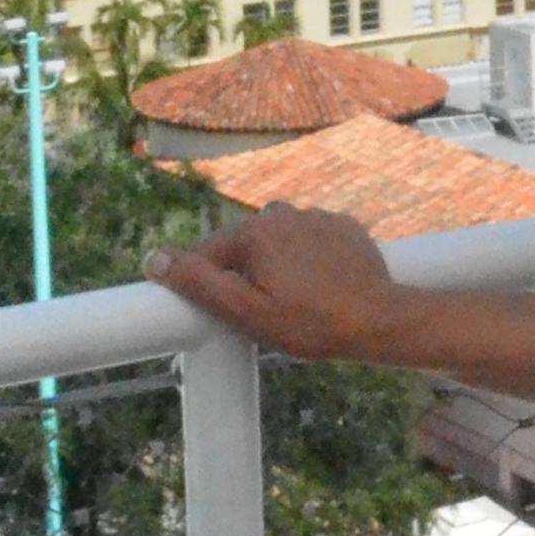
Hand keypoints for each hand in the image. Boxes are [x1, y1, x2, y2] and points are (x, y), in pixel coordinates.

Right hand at [148, 202, 407, 362]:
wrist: (379, 320)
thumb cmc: (311, 323)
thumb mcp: (246, 312)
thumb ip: (198, 283)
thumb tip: (155, 259)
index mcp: (254, 231)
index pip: (209, 254)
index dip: (208, 285)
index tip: (224, 312)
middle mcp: (283, 212)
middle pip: (245, 246)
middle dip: (247, 275)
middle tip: (268, 312)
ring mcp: (317, 216)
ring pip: (279, 243)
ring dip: (278, 266)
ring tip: (297, 302)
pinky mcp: (344, 226)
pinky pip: (311, 241)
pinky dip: (309, 260)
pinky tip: (321, 287)